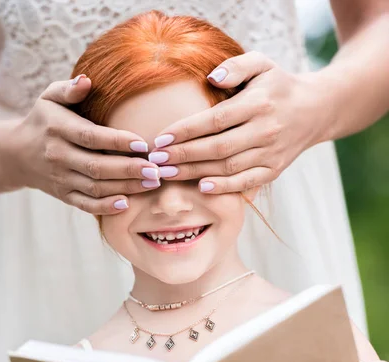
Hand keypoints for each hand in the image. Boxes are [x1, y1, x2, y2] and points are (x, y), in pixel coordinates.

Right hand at [10, 75, 160, 213]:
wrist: (17, 154)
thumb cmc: (43, 121)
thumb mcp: (49, 98)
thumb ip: (68, 89)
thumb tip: (87, 81)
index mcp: (57, 129)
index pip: (90, 137)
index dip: (117, 141)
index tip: (142, 144)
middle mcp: (58, 156)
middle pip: (97, 166)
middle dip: (129, 170)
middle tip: (156, 170)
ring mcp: (61, 179)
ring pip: (96, 187)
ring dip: (125, 188)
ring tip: (151, 183)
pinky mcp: (64, 196)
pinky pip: (86, 205)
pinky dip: (106, 207)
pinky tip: (127, 203)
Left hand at [150, 51, 318, 193]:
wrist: (315, 110)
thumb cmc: (278, 86)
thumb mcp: (262, 64)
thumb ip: (236, 66)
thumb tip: (211, 77)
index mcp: (258, 103)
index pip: (215, 120)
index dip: (186, 131)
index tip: (161, 137)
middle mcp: (265, 130)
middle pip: (217, 148)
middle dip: (183, 155)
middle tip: (156, 161)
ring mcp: (270, 153)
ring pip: (227, 167)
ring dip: (194, 172)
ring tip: (168, 173)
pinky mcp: (274, 170)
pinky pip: (246, 183)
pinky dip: (224, 187)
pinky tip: (201, 187)